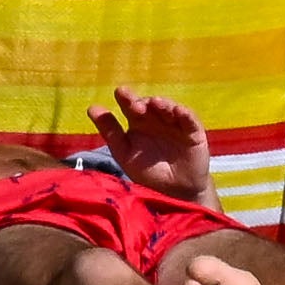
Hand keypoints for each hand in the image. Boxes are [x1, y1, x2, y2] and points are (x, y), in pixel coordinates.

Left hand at [90, 90, 212, 207]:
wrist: (177, 192)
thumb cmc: (149, 171)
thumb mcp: (126, 154)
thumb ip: (110, 132)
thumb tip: (91, 108)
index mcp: (139, 122)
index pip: (131, 106)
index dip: (126, 98)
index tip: (120, 92)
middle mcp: (157, 119)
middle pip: (149, 104)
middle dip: (142, 101)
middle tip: (135, 105)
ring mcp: (175, 123)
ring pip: (169, 108)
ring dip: (163, 104)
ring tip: (155, 104)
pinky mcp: (193, 131)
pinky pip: (190, 119)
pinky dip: (184, 114)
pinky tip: (178, 112)